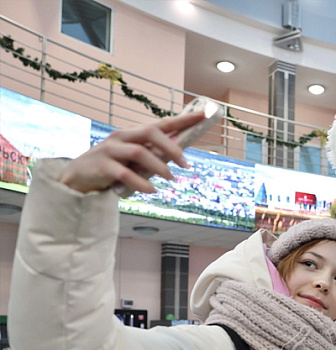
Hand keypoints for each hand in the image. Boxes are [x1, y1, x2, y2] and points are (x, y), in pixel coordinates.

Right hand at [58, 111, 205, 193]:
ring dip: (159, 167)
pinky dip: (141, 183)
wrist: (76, 178)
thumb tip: (178, 153)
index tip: (203, 115)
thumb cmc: (110, 168)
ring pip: (140, 152)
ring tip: (171, 179)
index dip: (182, 120)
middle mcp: (121, 137)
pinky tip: (152, 191)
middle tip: (186, 165)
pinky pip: (125, 174)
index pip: (161, 123)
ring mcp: (109, 150)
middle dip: (172, 147)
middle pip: (151, 133)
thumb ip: (151, 154)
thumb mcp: (132, 159)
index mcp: (132, 133)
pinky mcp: (101, 167)